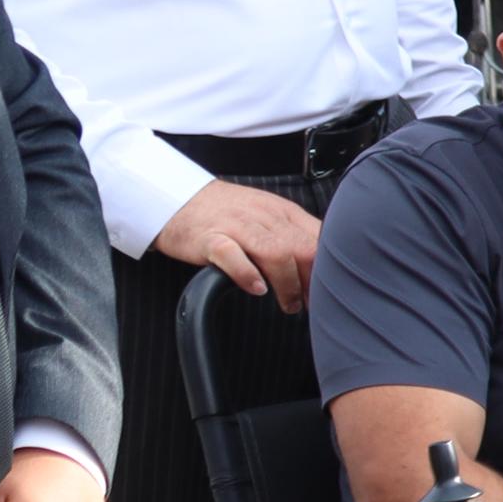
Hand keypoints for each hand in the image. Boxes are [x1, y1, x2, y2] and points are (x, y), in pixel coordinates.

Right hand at [153, 180, 324, 309]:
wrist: (175, 197)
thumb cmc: (225, 213)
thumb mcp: (267, 216)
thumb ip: (294, 234)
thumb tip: (324, 264)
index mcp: (282, 212)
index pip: (317, 239)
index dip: (327, 269)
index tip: (328, 291)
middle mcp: (263, 216)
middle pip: (302, 248)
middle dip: (311, 281)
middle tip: (310, 304)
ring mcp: (235, 225)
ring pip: (275, 252)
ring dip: (287, 284)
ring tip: (288, 304)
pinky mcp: (209, 237)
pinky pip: (232, 255)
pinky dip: (247, 274)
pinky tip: (257, 289)